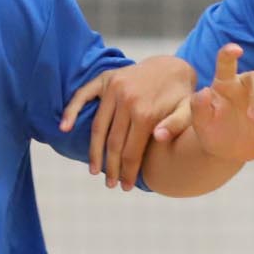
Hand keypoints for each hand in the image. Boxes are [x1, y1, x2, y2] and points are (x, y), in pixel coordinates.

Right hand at [60, 55, 195, 189]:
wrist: (173, 67)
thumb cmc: (181, 96)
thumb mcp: (188, 111)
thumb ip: (176, 126)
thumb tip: (158, 138)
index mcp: (146, 112)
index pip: (132, 151)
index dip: (128, 172)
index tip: (125, 187)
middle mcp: (127, 100)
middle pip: (113, 143)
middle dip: (111, 167)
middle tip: (110, 185)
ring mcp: (114, 88)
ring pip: (98, 127)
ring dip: (94, 151)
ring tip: (94, 170)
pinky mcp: (106, 79)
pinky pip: (83, 95)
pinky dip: (72, 111)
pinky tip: (64, 128)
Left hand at [180, 43, 253, 167]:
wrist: (227, 150)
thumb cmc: (211, 132)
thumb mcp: (200, 123)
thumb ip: (198, 106)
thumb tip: (204, 91)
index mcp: (226, 83)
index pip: (226, 62)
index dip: (230, 53)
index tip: (236, 51)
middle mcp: (247, 86)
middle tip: (253, 118)